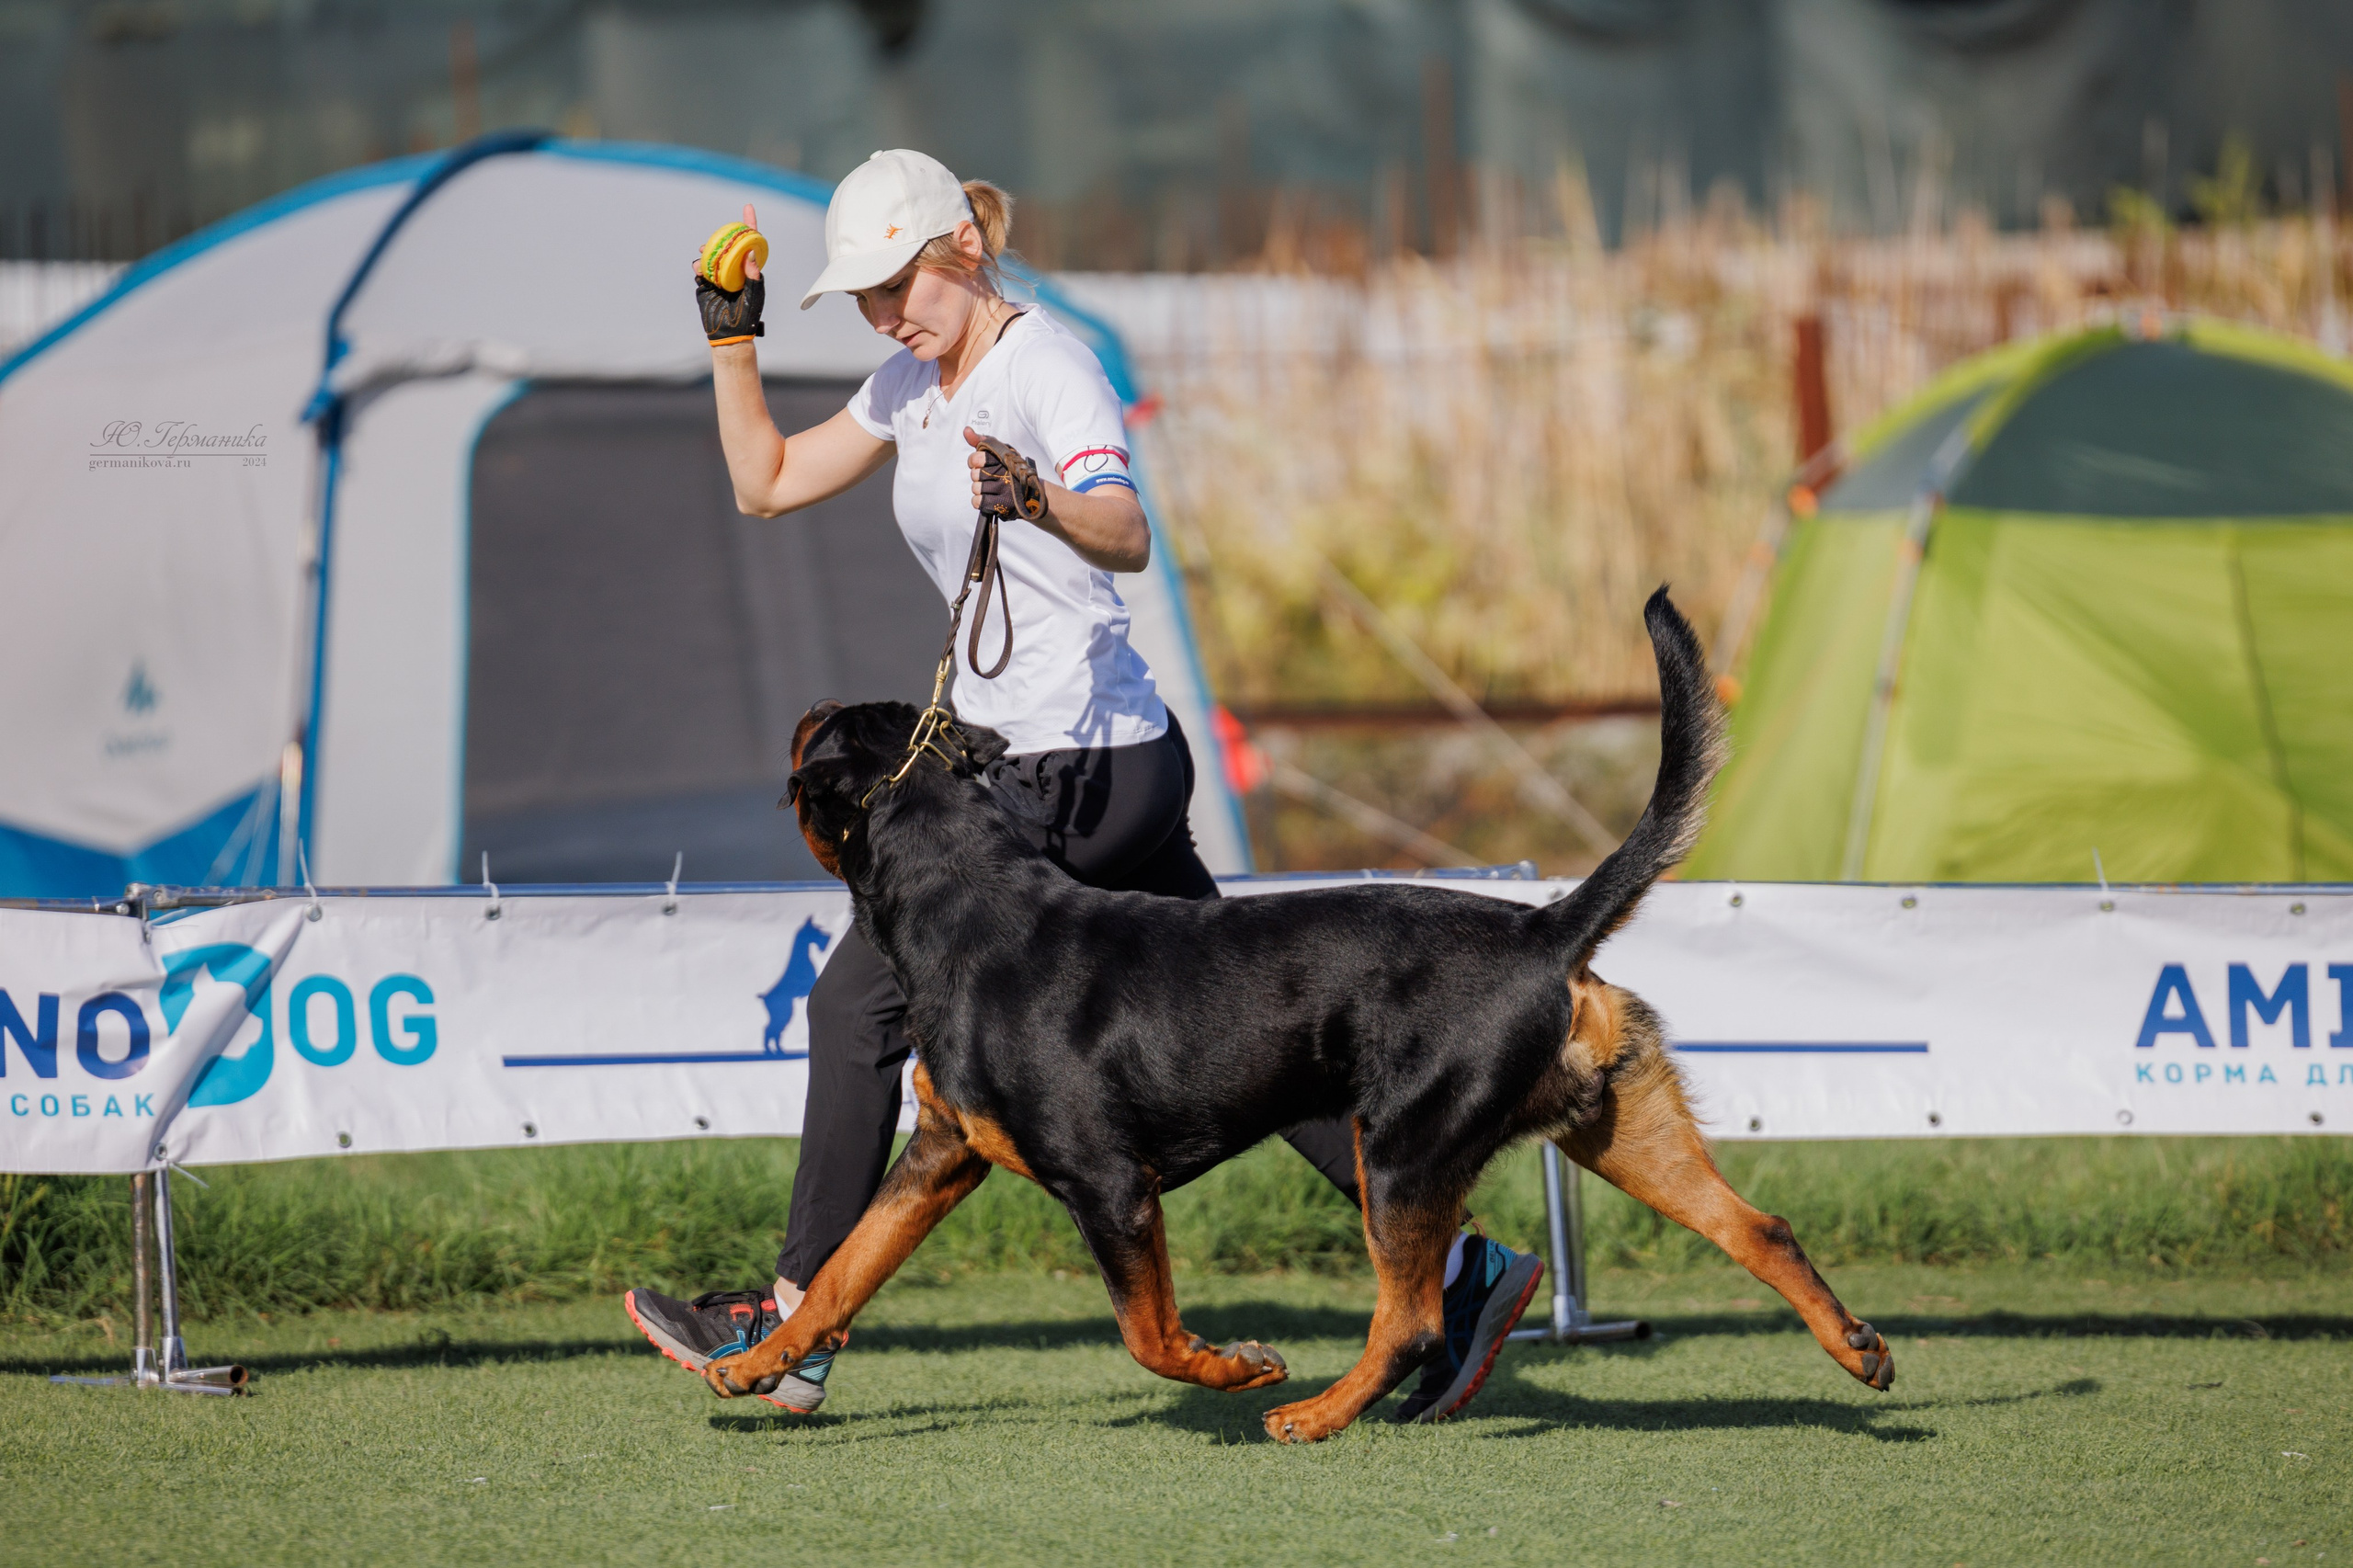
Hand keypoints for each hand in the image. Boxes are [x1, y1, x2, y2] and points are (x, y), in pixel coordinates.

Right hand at [698, 202, 765, 344]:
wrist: (728, 334)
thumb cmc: (747, 316)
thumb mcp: (754, 295)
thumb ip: (753, 275)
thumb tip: (751, 253)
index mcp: (748, 269)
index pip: (750, 242)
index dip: (749, 224)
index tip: (748, 207)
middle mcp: (733, 268)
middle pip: (727, 244)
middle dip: (721, 238)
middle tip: (716, 239)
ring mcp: (718, 275)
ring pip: (711, 255)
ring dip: (707, 253)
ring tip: (705, 257)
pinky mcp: (705, 283)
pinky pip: (700, 268)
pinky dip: (699, 266)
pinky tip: (700, 270)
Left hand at [965, 427, 1046, 520]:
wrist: (1031, 491)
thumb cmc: (1012, 468)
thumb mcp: (1000, 450)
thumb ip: (981, 441)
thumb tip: (966, 430)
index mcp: (1001, 459)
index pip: (976, 459)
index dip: (974, 462)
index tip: (980, 463)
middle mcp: (1002, 473)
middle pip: (974, 474)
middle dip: (978, 476)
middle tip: (989, 476)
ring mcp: (1002, 490)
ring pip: (976, 488)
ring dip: (979, 489)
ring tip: (990, 487)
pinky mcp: (1001, 504)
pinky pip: (978, 501)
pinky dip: (980, 500)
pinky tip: (988, 497)